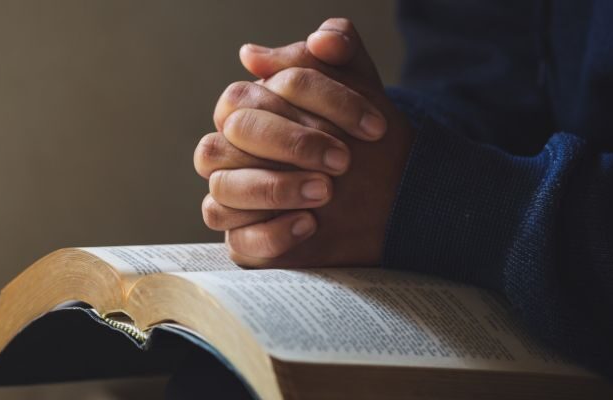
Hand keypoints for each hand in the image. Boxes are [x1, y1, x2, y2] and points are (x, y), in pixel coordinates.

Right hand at [194, 18, 413, 267]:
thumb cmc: (362, 134)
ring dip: (274, 189)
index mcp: (243, 109)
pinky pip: (239, 242)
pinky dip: (272, 233)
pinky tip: (311, 223)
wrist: (391, 193)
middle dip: (289, 145)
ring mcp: (233, 198)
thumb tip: (283, 48)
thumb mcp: (359, 84)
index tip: (369, 124)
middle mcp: (228, 153)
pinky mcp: (246, 241)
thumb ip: (335, 48)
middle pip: (225, 141)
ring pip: (221, 192)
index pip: (246, 95)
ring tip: (325, 191)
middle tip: (342, 159)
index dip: (311, 101)